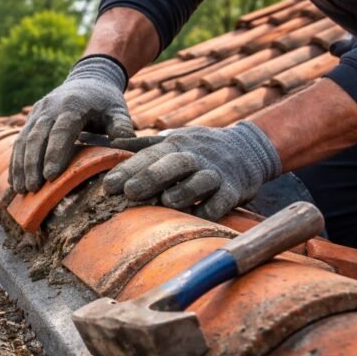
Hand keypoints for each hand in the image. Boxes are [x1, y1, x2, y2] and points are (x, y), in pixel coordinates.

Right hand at [10, 56, 134, 192]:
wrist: (89, 79)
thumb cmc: (106, 101)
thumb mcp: (118, 110)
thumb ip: (122, 126)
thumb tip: (125, 143)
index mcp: (73, 105)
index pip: (61, 130)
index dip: (55, 153)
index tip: (51, 176)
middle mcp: (50, 107)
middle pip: (37, 137)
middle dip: (33, 164)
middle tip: (33, 189)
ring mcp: (38, 112)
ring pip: (25, 139)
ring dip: (21, 165)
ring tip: (22, 190)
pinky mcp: (31, 119)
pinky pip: (20, 141)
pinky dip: (16, 161)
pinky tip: (16, 181)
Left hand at [103, 122, 281, 220]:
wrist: (248, 148)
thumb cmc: (199, 148)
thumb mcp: (173, 139)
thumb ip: (142, 145)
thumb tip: (110, 143)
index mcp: (174, 146)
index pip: (148, 156)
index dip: (128, 170)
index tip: (108, 186)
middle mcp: (194, 157)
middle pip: (172, 164)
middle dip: (151, 177)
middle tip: (129, 192)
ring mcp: (215, 173)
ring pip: (200, 180)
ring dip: (184, 190)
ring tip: (166, 201)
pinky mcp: (235, 189)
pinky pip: (223, 200)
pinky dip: (212, 208)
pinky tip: (199, 216)